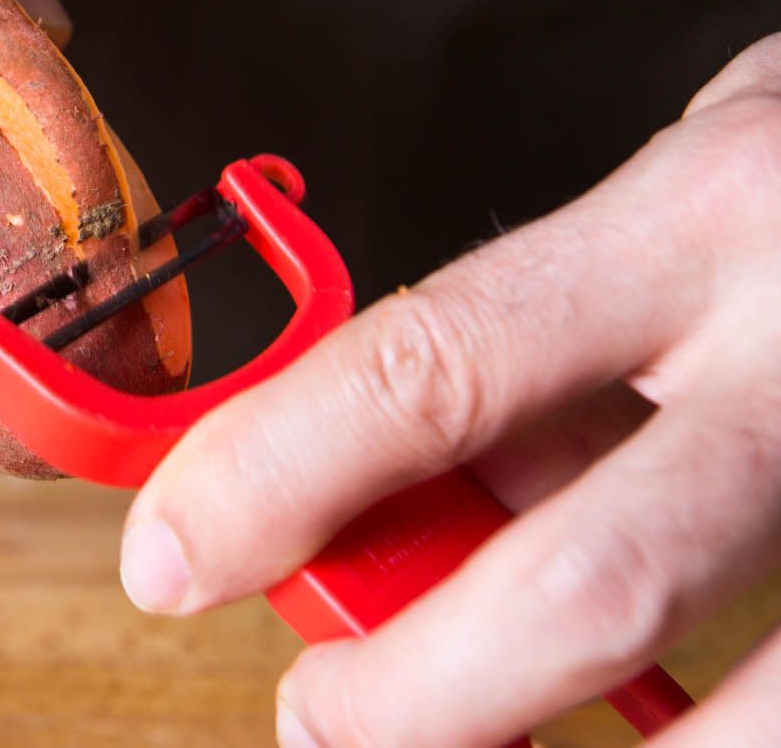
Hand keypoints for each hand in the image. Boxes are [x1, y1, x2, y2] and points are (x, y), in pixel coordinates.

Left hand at [121, 34, 780, 745]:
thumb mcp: (671, 202)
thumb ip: (548, 346)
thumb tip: (412, 499)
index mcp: (694, 216)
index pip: (435, 363)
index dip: (276, 475)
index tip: (174, 553)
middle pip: (590, 582)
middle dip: (415, 697)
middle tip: (318, 723)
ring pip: (757, 715)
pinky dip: (710, 746)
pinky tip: (659, 739)